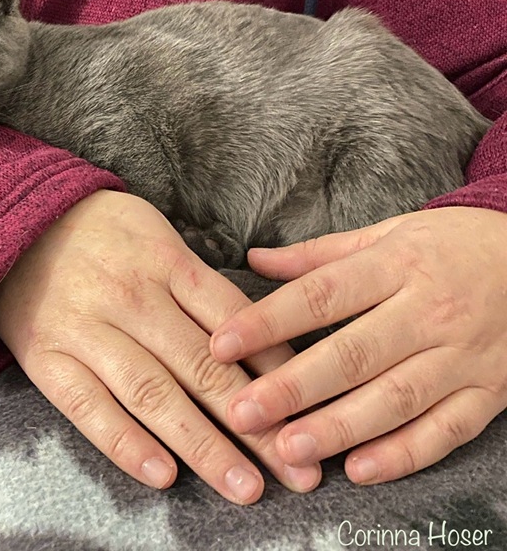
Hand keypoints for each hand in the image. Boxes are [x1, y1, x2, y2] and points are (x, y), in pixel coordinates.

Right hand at [0, 190, 320, 502]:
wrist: (17, 222)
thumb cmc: (102, 232)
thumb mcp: (157, 234)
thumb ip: (202, 285)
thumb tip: (258, 337)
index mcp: (167, 263)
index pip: (236, 325)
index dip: (278, 372)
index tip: (312, 414)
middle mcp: (132, 298)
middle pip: (204, 368)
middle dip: (256, 425)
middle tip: (299, 472)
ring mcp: (87, 328)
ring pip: (153, 394)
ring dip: (203, 446)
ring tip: (246, 488)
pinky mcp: (47, 357)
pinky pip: (88, 406)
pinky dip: (125, 442)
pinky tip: (161, 475)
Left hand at [210, 206, 506, 485]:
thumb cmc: (450, 244)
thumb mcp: (388, 233)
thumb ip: (320, 254)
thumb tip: (256, 259)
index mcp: (397, 264)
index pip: (320, 295)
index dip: (268, 321)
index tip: (222, 344)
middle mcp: (429, 311)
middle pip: (352, 354)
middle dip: (292, 387)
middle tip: (241, 412)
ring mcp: (462, 356)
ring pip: (395, 399)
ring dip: (339, 428)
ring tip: (287, 447)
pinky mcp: (488, 392)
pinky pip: (445, 430)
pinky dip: (403, 454)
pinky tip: (359, 469)